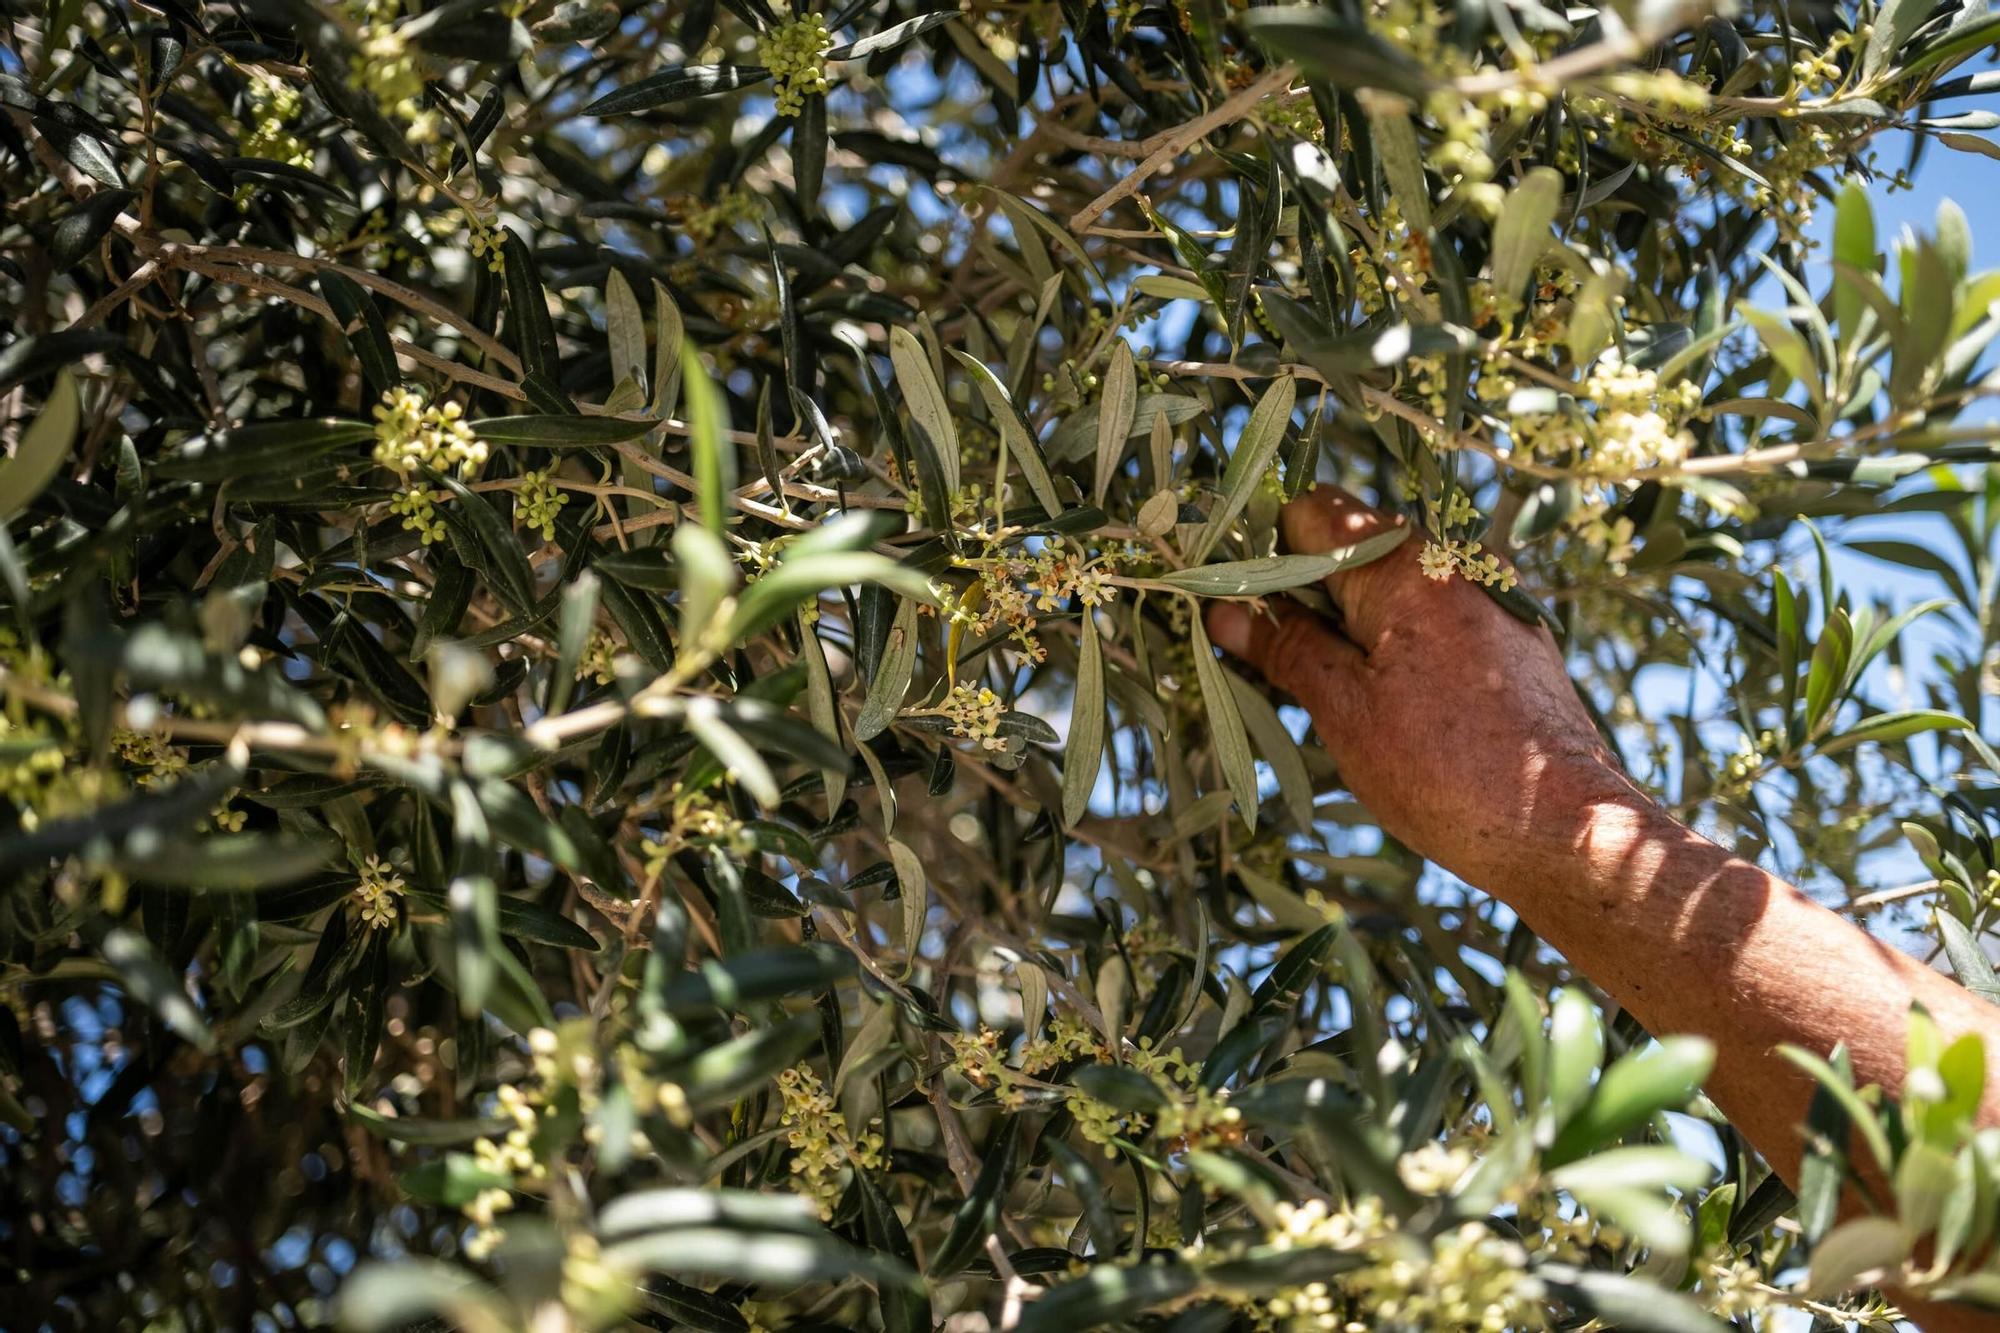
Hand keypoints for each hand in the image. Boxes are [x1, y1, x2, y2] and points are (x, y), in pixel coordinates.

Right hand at [1205, 488, 1644, 897]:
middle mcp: (1453, 562)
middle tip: (1277, 666)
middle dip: (1304, 597)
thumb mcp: (1344, 711)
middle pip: (1351, 549)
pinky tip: (1394, 709)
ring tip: (1335, 699)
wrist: (1565, 829)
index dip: (1267, 556)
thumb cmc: (1446, 771)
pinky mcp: (1511, 638)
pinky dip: (1397, 647)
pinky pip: (1432, 618)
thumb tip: (1224, 611)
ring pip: (1390, 589)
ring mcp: (1489, 598)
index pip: (1312, 513)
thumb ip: (1285, 648)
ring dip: (1349, 629)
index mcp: (1405, 565)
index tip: (1242, 613)